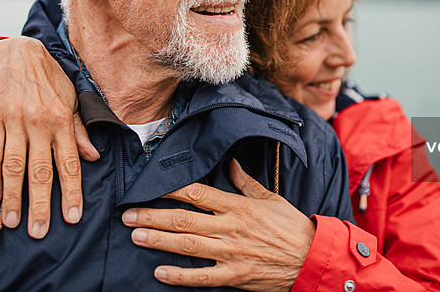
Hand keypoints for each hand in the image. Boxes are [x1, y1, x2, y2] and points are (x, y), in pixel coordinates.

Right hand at [0, 36, 97, 237]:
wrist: (18, 53)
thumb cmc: (49, 80)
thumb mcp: (71, 101)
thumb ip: (80, 131)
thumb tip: (93, 157)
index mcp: (62, 121)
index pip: (69, 164)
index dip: (70, 192)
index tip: (71, 217)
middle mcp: (40, 123)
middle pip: (40, 171)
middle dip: (40, 204)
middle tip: (39, 231)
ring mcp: (15, 122)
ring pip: (15, 166)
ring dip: (13, 196)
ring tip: (12, 222)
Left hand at [121, 159, 314, 291]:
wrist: (311, 258)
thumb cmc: (291, 226)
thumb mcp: (271, 197)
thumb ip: (246, 182)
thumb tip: (230, 163)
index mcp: (238, 205)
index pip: (197, 193)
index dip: (170, 189)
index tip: (149, 186)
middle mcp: (230, 227)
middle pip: (184, 219)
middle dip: (152, 215)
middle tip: (128, 214)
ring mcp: (231, 252)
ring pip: (188, 245)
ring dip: (159, 240)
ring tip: (135, 236)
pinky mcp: (235, 275)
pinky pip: (202, 277)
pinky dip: (180, 276)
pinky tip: (160, 272)